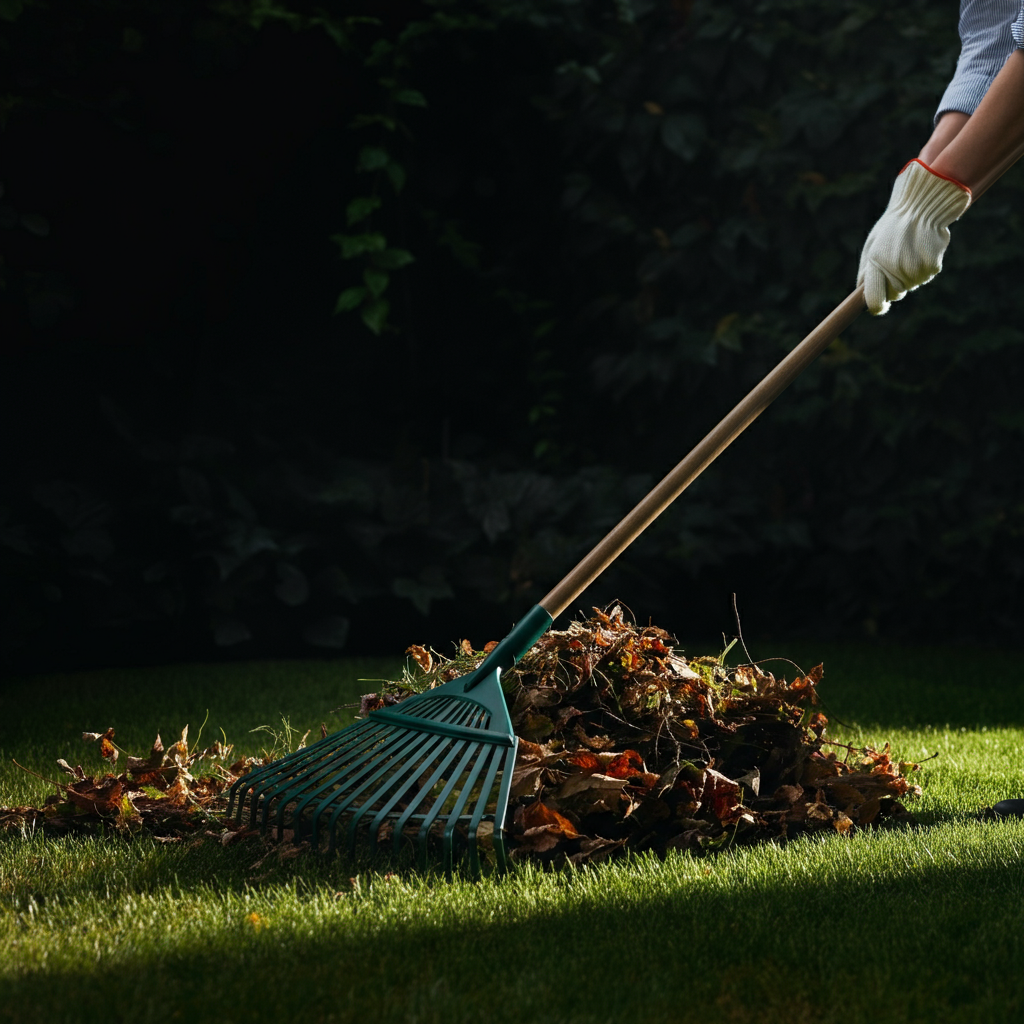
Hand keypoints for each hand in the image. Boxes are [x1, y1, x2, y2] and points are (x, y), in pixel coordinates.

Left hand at [857, 159, 970, 315]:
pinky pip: (928, 275)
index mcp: (874, 264)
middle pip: (895, 294)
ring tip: (911, 249)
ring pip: (913, 285)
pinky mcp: (931, 266)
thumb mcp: (871, 246)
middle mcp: (893, 268)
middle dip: (896, 285)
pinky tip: (924, 248)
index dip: (876, 307)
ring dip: (913, 273)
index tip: (879, 308)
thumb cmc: (892, 227)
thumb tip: (861, 295)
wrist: (921, 206)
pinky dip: (927, 265)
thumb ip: (866, 271)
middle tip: (899, 261)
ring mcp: (913, 268)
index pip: (873, 299)